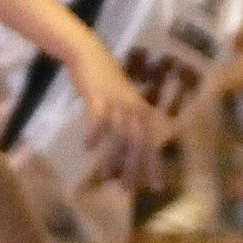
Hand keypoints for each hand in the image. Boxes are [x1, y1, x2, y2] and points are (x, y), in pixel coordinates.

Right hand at [70, 47, 160, 187]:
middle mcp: (133, 108)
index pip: (151, 143)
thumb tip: (128, 151)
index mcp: (141, 110)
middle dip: (134, 167)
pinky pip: (98, 118)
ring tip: (106, 175)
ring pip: (119, 134)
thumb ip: (128, 123)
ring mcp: (116, 102)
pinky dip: (94, 133)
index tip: (154, 187)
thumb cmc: (106, 81)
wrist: (89, 54)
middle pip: (138, 142)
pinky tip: (88, 147)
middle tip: (127, 189)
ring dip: (113, 156)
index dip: (153, 165)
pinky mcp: (98, 96)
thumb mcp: (124, 101)